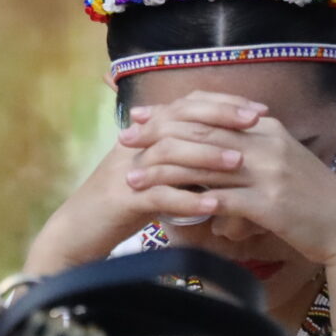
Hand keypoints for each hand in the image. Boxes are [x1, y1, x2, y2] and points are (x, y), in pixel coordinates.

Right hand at [23, 91, 264, 273]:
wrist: (77, 231)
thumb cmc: (122, 204)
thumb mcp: (156, 174)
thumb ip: (182, 158)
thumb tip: (226, 149)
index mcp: (145, 133)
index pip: (187, 105)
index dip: (222, 103)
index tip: (257, 111)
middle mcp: (136, 143)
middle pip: (181, 119)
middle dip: (221, 119)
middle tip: (256, 123)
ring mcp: (127, 169)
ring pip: (170, 152)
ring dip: (207, 156)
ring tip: (240, 164)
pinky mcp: (121, 200)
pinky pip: (158, 194)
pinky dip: (186, 199)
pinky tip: (212, 204)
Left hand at [119, 94, 335, 267]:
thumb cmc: (309, 200)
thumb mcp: (280, 163)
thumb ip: (246, 151)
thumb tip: (210, 150)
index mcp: (265, 128)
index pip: (209, 112)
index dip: (171, 114)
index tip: (140, 118)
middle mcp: (265, 142)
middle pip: (200, 133)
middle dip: (157, 136)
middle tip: (124, 141)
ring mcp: (268, 172)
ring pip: (203, 164)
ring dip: (163, 172)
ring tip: (133, 179)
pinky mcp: (269, 203)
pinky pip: (221, 198)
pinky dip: (191, 202)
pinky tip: (165, 208)